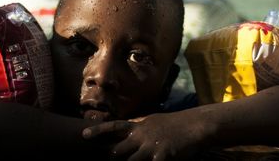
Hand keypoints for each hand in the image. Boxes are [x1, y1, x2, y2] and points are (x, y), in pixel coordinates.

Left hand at [82, 111, 211, 160]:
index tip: (83, 134)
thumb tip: (123, 127)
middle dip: (110, 159)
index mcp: (139, 126)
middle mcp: (142, 136)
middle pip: (118, 150)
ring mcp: (152, 147)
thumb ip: (137, 126)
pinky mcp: (163, 156)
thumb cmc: (173, 124)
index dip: (98, 131)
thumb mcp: (153, 121)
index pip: (114, 127)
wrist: (194, 125)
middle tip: (107, 160)